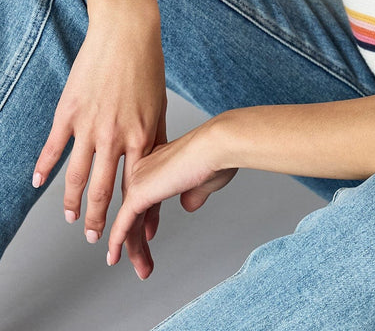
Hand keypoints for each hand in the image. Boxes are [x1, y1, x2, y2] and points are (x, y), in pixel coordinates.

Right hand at [33, 2, 166, 252]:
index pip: (137, 186)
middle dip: (100, 221)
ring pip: (77, 176)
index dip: (136, 215)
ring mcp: (90, 125)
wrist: (127, 32)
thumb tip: (157, 161)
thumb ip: (156, 135)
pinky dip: (45, 167)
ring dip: (72, 203)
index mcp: (142, 134)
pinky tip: (39, 182)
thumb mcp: (159, 104)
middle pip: (105, 190)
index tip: (135, 237)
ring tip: (71, 220)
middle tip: (96, 242)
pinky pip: (54, 147)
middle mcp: (116, 136)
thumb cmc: (147, 65)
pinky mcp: (70, 112)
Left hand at [107, 119, 236, 278]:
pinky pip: (123, 223)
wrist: (216, 146)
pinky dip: (117, 242)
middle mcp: (144, 168)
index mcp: (158, 161)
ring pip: (130, 221)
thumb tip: (188, 205)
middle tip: (144, 261)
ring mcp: (138, 179)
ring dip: (135, 249)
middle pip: (136, 210)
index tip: (150, 235)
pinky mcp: (138, 192)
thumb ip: (193, 194)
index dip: (148, 219)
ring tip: (143, 270)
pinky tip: (114, 257)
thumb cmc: (217, 157)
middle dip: (139, 239)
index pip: (148, 196)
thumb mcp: (203, 181)